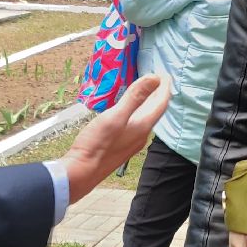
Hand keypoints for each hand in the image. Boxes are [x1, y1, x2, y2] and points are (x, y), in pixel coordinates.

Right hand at [62, 74, 170, 201]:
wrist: (81, 172)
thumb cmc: (96, 145)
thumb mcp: (114, 116)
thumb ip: (134, 97)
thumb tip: (154, 78)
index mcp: (143, 126)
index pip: (160, 103)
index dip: (164, 87)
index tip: (165, 74)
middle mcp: (141, 135)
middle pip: (154, 110)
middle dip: (158, 93)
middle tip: (158, 79)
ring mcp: (132, 142)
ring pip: (145, 117)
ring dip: (148, 102)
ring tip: (146, 90)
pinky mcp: (122, 145)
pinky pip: (136, 123)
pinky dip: (137, 111)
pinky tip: (129, 110)